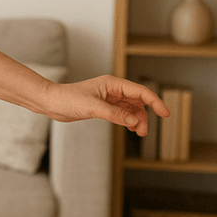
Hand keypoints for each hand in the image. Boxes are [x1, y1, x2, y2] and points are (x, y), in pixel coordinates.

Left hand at [45, 76, 170, 135]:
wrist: (51, 103)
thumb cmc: (68, 100)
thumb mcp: (93, 108)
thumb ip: (115, 114)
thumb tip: (135, 122)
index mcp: (112, 84)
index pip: (140, 92)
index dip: (155, 102)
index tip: (165, 114)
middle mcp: (113, 89)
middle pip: (138, 102)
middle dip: (145, 116)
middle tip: (142, 132)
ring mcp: (109, 98)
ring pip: (131, 109)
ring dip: (137, 120)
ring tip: (138, 133)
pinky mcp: (103, 107)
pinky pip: (122, 113)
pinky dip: (128, 120)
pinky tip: (130, 128)